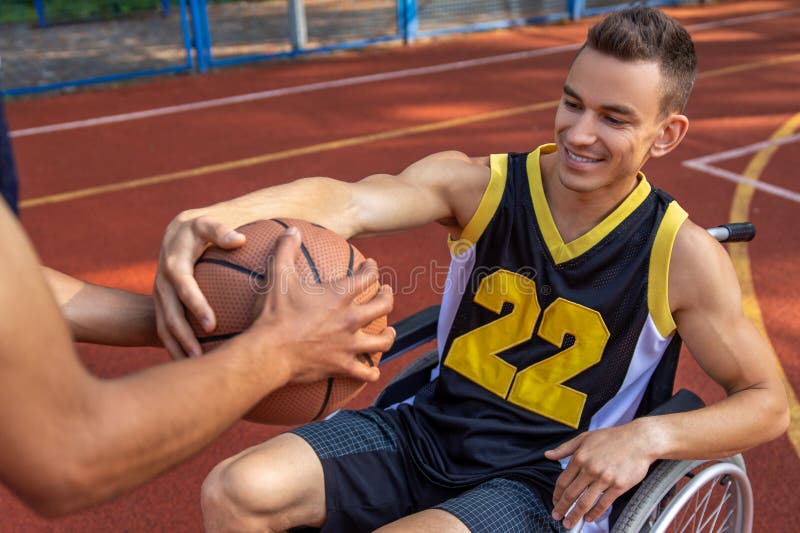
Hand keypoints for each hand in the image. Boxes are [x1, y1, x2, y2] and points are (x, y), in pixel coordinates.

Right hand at [154, 212, 245, 358]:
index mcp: (174, 264)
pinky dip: (176, 348)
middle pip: (169, 315)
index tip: (211, 325)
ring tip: (196, 368)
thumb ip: (221, 230)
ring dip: (177, 348)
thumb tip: (240, 240)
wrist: (175, 233)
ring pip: (163, 328)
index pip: (183, 287)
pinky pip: (165, 331)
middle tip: (202, 356)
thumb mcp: (207, 224)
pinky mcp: (162, 306)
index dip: (195, 305)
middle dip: (184, 337)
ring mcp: (160, 297)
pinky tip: (193, 366)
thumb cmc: (199, 230)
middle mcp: (162, 283)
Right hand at [245, 226, 394, 383]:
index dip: (372, 269)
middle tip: (386, 293)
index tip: (371, 266)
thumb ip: (286, 249)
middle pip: (383, 306)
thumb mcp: (277, 276)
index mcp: (339, 295)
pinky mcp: (342, 366)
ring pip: (382, 341)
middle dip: (388, 297)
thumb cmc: (274, 314)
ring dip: (388, 335)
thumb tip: (292, 230)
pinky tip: (373, 371)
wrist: (269, 352)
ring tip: (389, 331)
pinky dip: (371, 372)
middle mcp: (351, 319)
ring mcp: (349, 345)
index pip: (367, 277)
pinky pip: (365, 372)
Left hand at [545, 421, 654, 528]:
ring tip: (570, 523)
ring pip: (585, 502)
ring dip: (575, 515)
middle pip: (571, 494)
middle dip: (561, 508)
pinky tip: (589, 518)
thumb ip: (564, 448)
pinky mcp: (618, 486)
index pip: (563, 481)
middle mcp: (590, 469)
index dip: (556, 494)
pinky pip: (603, 504)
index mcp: (580, 457)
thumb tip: (548, 455)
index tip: (554, 501)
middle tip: (557, 516)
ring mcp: (604, 478)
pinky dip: (594, 514)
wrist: (639, 440)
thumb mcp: (585, 438)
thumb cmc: (612, 438)